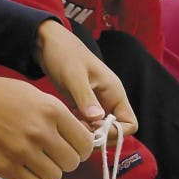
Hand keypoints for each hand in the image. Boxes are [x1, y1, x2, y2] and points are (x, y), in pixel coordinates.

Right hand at [0, 59, 93, 178]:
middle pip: (72, 163)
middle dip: (64, 161)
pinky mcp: (4, 166)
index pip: (85, 142)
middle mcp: (40, 131)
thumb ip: (58, 115)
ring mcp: (22, 150)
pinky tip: (23, 169)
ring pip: (54, 177)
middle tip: (51, 156)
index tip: (72, 149)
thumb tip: (79, 136)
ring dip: (47, 172)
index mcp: (52, 109)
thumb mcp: (34, 94)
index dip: (81, 149)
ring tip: (34, 161)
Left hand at [32, 20, 137, 134]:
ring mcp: (97, 103)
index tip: (93, 130)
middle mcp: (109, 100)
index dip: (115, 132)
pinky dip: (80, 128)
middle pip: (116, 130)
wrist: (48, 42)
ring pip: (101, 129)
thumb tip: (98, 120)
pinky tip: (66, 124)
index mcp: (114, 92)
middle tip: (78, 133)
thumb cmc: (64, 54)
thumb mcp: (74, 76)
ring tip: (71, 128)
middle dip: (100, 136)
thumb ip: (86, 98)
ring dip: (89, 134)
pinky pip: (89, 124)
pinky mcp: (83, 105)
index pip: (130, 124)